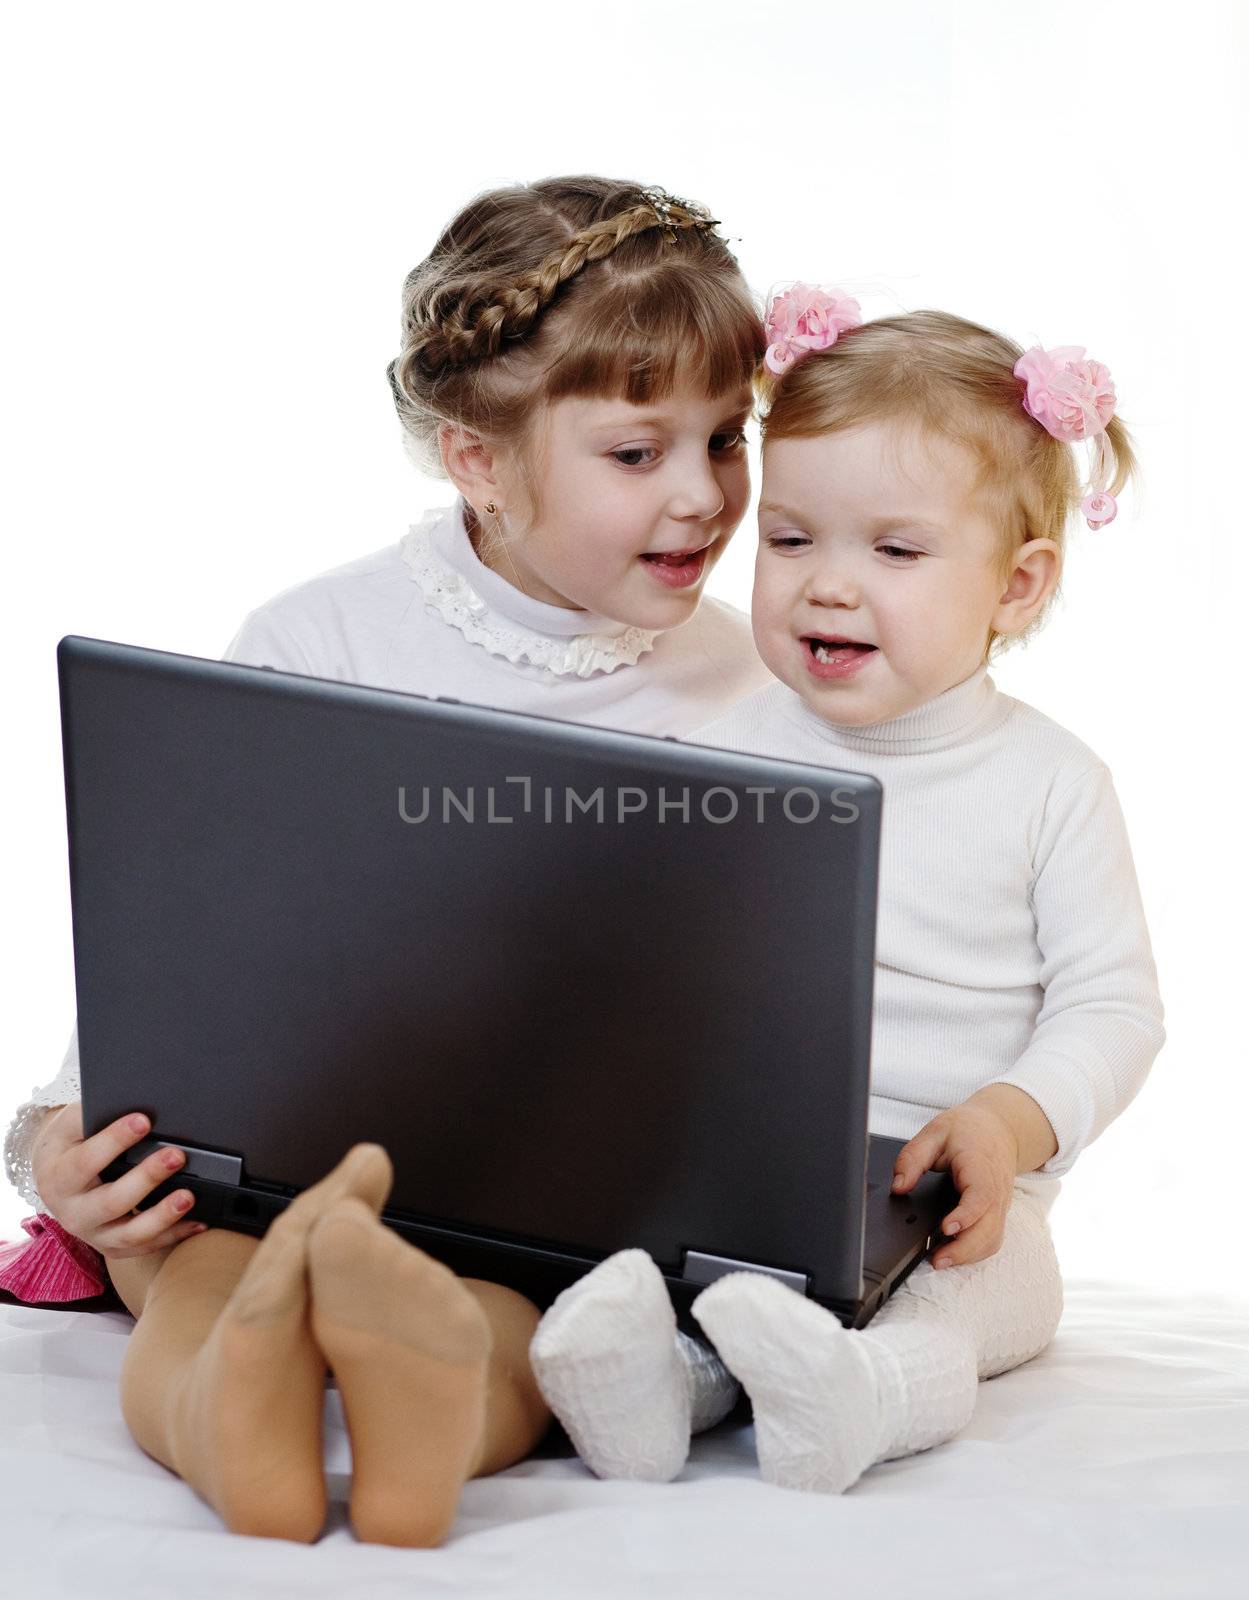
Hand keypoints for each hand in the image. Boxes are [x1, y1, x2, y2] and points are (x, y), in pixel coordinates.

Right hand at [31, 1103, 206, 1258]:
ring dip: (163, 1216)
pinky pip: (145, 1247)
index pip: (87, 1160)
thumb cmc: (70, 1144)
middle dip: (147, 1178)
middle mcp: (73, 1212)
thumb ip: (95, 1116)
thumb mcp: (71, 1125)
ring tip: (188, 1196)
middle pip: (112, 1200)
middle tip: (176, 1156)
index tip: (144, 1120)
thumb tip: (135, 1107)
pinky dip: (174, 1235)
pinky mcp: (112, 1246)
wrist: (54, 1179)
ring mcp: (93, 1233)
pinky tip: (198, 1221)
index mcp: (59, 1177)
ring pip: (130, 1233)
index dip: (115, 1140)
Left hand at [889, 1101, 1019, 1269]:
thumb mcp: (934, 1133)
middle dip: (964, 1248)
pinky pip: (992, 1238)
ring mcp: (1000, 1204)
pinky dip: (975, 1251)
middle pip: (990, 1227)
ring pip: (993, 1238)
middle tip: (936, 1259)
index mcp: (980, 1166)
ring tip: (940, 1261)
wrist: (998, 1127)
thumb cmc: (968, 1130)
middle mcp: (996, 1189)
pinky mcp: (998, 1213)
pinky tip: (953, 1253)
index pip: (981, 1197)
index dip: (965, 1216)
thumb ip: (913, 1158)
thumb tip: (898, 1187)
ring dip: (969, 1255)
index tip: (944, 1228)